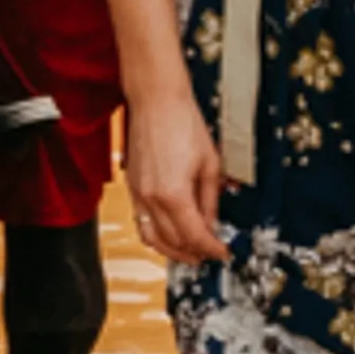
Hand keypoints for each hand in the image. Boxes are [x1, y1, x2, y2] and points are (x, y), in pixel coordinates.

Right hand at [124, 90, 227, 263]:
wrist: (156, 100)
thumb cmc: (183, 121)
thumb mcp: (210, 163)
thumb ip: (211, 199)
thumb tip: (213, 223)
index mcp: (174, 194)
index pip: (195, 236)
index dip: (212, 249)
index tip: (222, 252)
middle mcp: (151, 198)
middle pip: (173, 242)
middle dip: (193, 252)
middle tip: (210, 254)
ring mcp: (138, 193)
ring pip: (152, 238)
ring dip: (171, 250)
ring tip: (189, 252)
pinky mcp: (132, 186)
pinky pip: (142, 222)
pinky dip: (156, 234)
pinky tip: (169, 233)